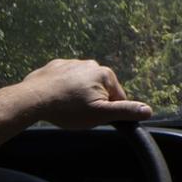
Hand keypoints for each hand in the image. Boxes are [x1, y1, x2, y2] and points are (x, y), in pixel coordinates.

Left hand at [14, 59, 152, 128]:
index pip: (118, 97)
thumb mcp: (100, 114)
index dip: (109, 111)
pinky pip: (65, 80)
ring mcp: (71, 63)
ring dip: (78, 96)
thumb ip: (125, 111)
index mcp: (105, 74)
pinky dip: (63, 89)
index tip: (95, 118)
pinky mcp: (55, 66)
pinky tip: (56, 100)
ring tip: (66, 108)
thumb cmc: (68, 108)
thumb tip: (148, 110)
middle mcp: (90, 63)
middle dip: (93, 103)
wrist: (33, 99)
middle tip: (79, 114)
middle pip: (100, 90)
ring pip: (82, 85)